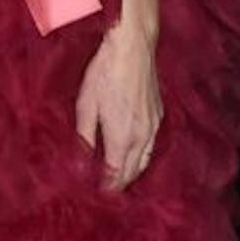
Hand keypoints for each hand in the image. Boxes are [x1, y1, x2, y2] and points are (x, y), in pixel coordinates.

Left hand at [74, 22, 161, 190]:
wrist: (133, 46)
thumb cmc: (106, 71)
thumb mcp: (86, 105)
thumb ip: (84, 138)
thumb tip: (80, 165)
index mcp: (121, 138)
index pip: (115, 175)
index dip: (106, 188)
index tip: (96, 194)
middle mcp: (141, 136)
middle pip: (132, 172)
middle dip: (119, 183)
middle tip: (106, 189)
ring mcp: (154, 125)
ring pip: (145, 160)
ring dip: (132, 171)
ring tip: (118, 176)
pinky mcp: (159, 113)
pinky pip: (151, 144)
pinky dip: (142, 154)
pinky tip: (132, 151)